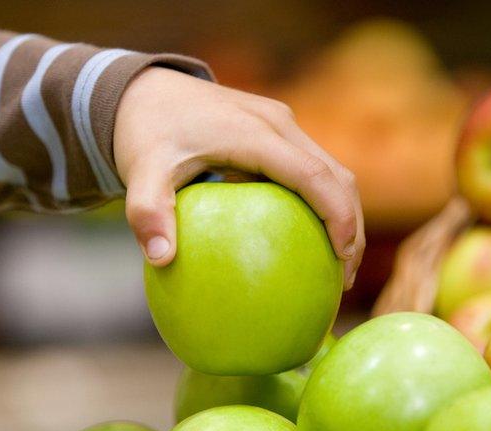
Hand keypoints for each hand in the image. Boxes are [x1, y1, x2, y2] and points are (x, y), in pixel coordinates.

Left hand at [114, 67, 364, 288]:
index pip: (314, 176)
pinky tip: (309, 243)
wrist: (142, 91)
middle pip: (338, 175)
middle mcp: (278, 124)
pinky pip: (312, 170)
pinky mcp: (277, 132)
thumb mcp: (139, 171)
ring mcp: (281, 125)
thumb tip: (160, 259)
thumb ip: (147, 212)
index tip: (342, 258)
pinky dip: (322, 204)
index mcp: (256, 133)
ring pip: (332, 171)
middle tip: (344, 279)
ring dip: (343, 215)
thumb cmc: (143, 132)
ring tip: (337, 267)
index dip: (338, 216)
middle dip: (351, 226)